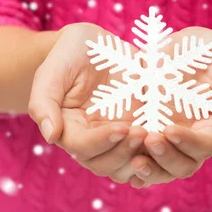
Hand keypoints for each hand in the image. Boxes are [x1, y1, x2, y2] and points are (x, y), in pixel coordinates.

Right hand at [28, 23, 150, 182]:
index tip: (122, 127)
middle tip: (142, 132)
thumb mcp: (53, 70)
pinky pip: (146, 154)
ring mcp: (115, 138)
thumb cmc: (71, 53)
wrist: (97, 44)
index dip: (101, 142)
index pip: (82, 148)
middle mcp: (91, 139)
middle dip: (123, 153)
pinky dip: (156, 153)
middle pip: (103, 165)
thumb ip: (44, 102)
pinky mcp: (137, 129)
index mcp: (68, 128)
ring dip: (140, 158)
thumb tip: (50, 136)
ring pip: (125, 167)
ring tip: (155, 136)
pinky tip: (167, 139)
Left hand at [130, 27, 211, 187]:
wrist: (180, 47)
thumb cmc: (210, 57)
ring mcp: (166, 141)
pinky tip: (121, 164)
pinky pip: (137, 158)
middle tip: (150, 139)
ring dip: (148, 169)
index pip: (205, 147)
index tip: (169, 129)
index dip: (188, 143)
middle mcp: (191, 142)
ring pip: (159, 169)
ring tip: (133, 160)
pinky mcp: (145, 134)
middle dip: (166, 157)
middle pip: (182, 166)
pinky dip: (129, 165)